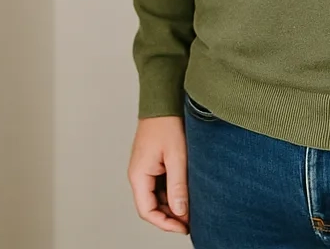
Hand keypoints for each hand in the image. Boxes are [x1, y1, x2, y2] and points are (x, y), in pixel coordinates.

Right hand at [128, 115, 189, 233]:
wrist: (163, 102)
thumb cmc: (166, 124)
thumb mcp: (177, 157)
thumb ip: (177, 186)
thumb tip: (180, 212)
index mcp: (138, 175)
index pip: (147, 211)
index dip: (165, 224)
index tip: (184, 227)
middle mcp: (138, 175)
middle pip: (151, 207)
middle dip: (170, 216)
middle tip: (191, 220)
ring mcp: (144, 170)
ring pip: (156, 198)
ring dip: (172, 205)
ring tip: (192, 207)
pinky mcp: (152, 164)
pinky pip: (159, 186)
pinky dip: (172, 193)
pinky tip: (186, 193)